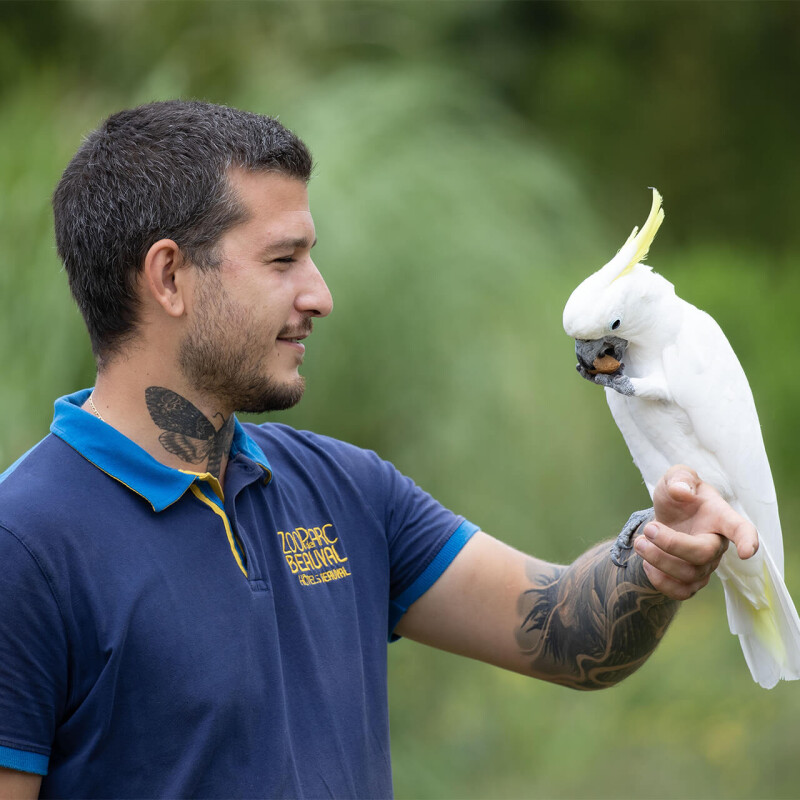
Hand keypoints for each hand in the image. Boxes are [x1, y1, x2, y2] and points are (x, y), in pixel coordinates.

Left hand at [633, 465, 758, 599]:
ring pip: (689, 575)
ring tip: (640, 542)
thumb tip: (682, 492)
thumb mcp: (677, 477)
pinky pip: (682, 592)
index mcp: (720, 516)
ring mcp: (706, 564)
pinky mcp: (692, 579)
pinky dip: (660, 582)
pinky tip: (646, 564)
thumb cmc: (679, 494)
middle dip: (672, 544)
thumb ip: (680, 478)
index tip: (746, 552)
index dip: (747, 540)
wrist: (668, 513)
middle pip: (704, 554)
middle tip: (649, 528)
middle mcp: (717, 543)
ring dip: (659, 561)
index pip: (741, 529)